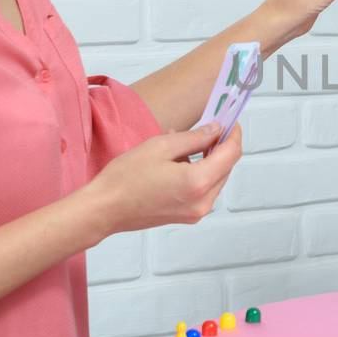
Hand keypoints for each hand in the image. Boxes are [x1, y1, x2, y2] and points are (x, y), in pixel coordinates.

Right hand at [84, 123, 243, 233]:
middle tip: (208, 127)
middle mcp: (202, 201)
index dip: (233, 134)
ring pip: (215, 178)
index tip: (230, 121)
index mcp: (198, 182)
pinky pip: (202, 189)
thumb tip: (215, 129)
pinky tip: (177, 161)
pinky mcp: (188, 215)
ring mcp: (196, 212)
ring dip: (207, 159)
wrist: (104, 209)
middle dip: (220, 146)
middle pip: (226, 167)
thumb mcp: (161, 146)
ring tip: (182, 143)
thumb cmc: (125, 179)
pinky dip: (197, 172)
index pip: (231, 153)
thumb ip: (194, 137)